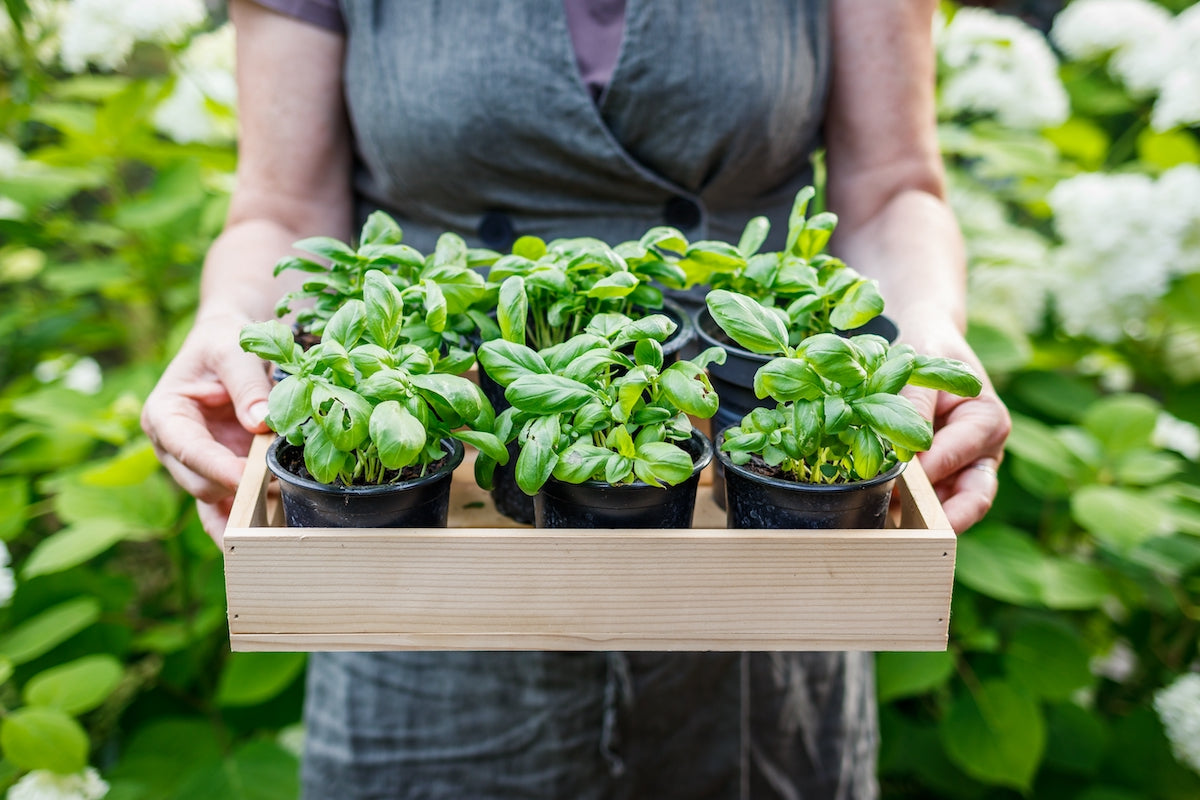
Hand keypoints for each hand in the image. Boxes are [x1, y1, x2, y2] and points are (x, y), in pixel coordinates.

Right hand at [142, 312, 272, 542]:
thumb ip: (248, 385)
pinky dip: (246, 523)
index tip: (249, 477)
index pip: (189, 450)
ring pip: (215, 500)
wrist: (228, 345)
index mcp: (165, 416)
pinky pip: (226, 508)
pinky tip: (266, 540)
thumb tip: (261, 423)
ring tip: (282, 520)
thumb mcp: (234, 350)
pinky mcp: (218, 474)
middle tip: (283, 490)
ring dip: (247, 509)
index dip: (219, 467)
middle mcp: (173, 448)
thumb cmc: (224, 343)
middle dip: (239, 490)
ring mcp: (195, 466)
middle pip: (201, 483)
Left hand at [899, 317, 1010, 532]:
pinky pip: (933, 504)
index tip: (893, 483)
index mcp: (987, 421)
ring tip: (888, 534)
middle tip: (907, 536)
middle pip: (974, 498)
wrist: (929, 349)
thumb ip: (912, 408)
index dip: (925, 473)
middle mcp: (984, 452)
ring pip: (954, 508)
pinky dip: (912, 515)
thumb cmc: (929, 355)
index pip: (956, 455)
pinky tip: (883, 522)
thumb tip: (902, 452)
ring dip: (923, 522)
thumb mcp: (922, 370)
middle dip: (942, 519)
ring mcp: (966, 469)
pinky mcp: (945, 479)